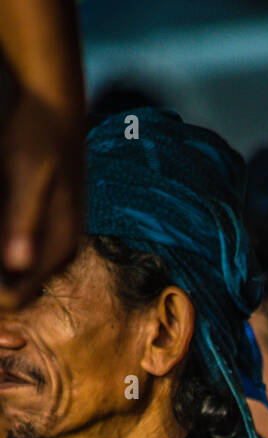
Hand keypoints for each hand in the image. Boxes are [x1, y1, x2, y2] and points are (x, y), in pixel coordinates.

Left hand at [0, 81, 82, 307]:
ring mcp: (49, 243)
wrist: (53, 106)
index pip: (17, 299)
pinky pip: (10, 252)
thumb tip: (17, 263)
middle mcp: (57, 255)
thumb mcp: (26, 176)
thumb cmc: (38, 136)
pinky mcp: (39, 230)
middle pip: (12, 289)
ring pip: (9, 271)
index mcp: (58, 249)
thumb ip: (21, 221)